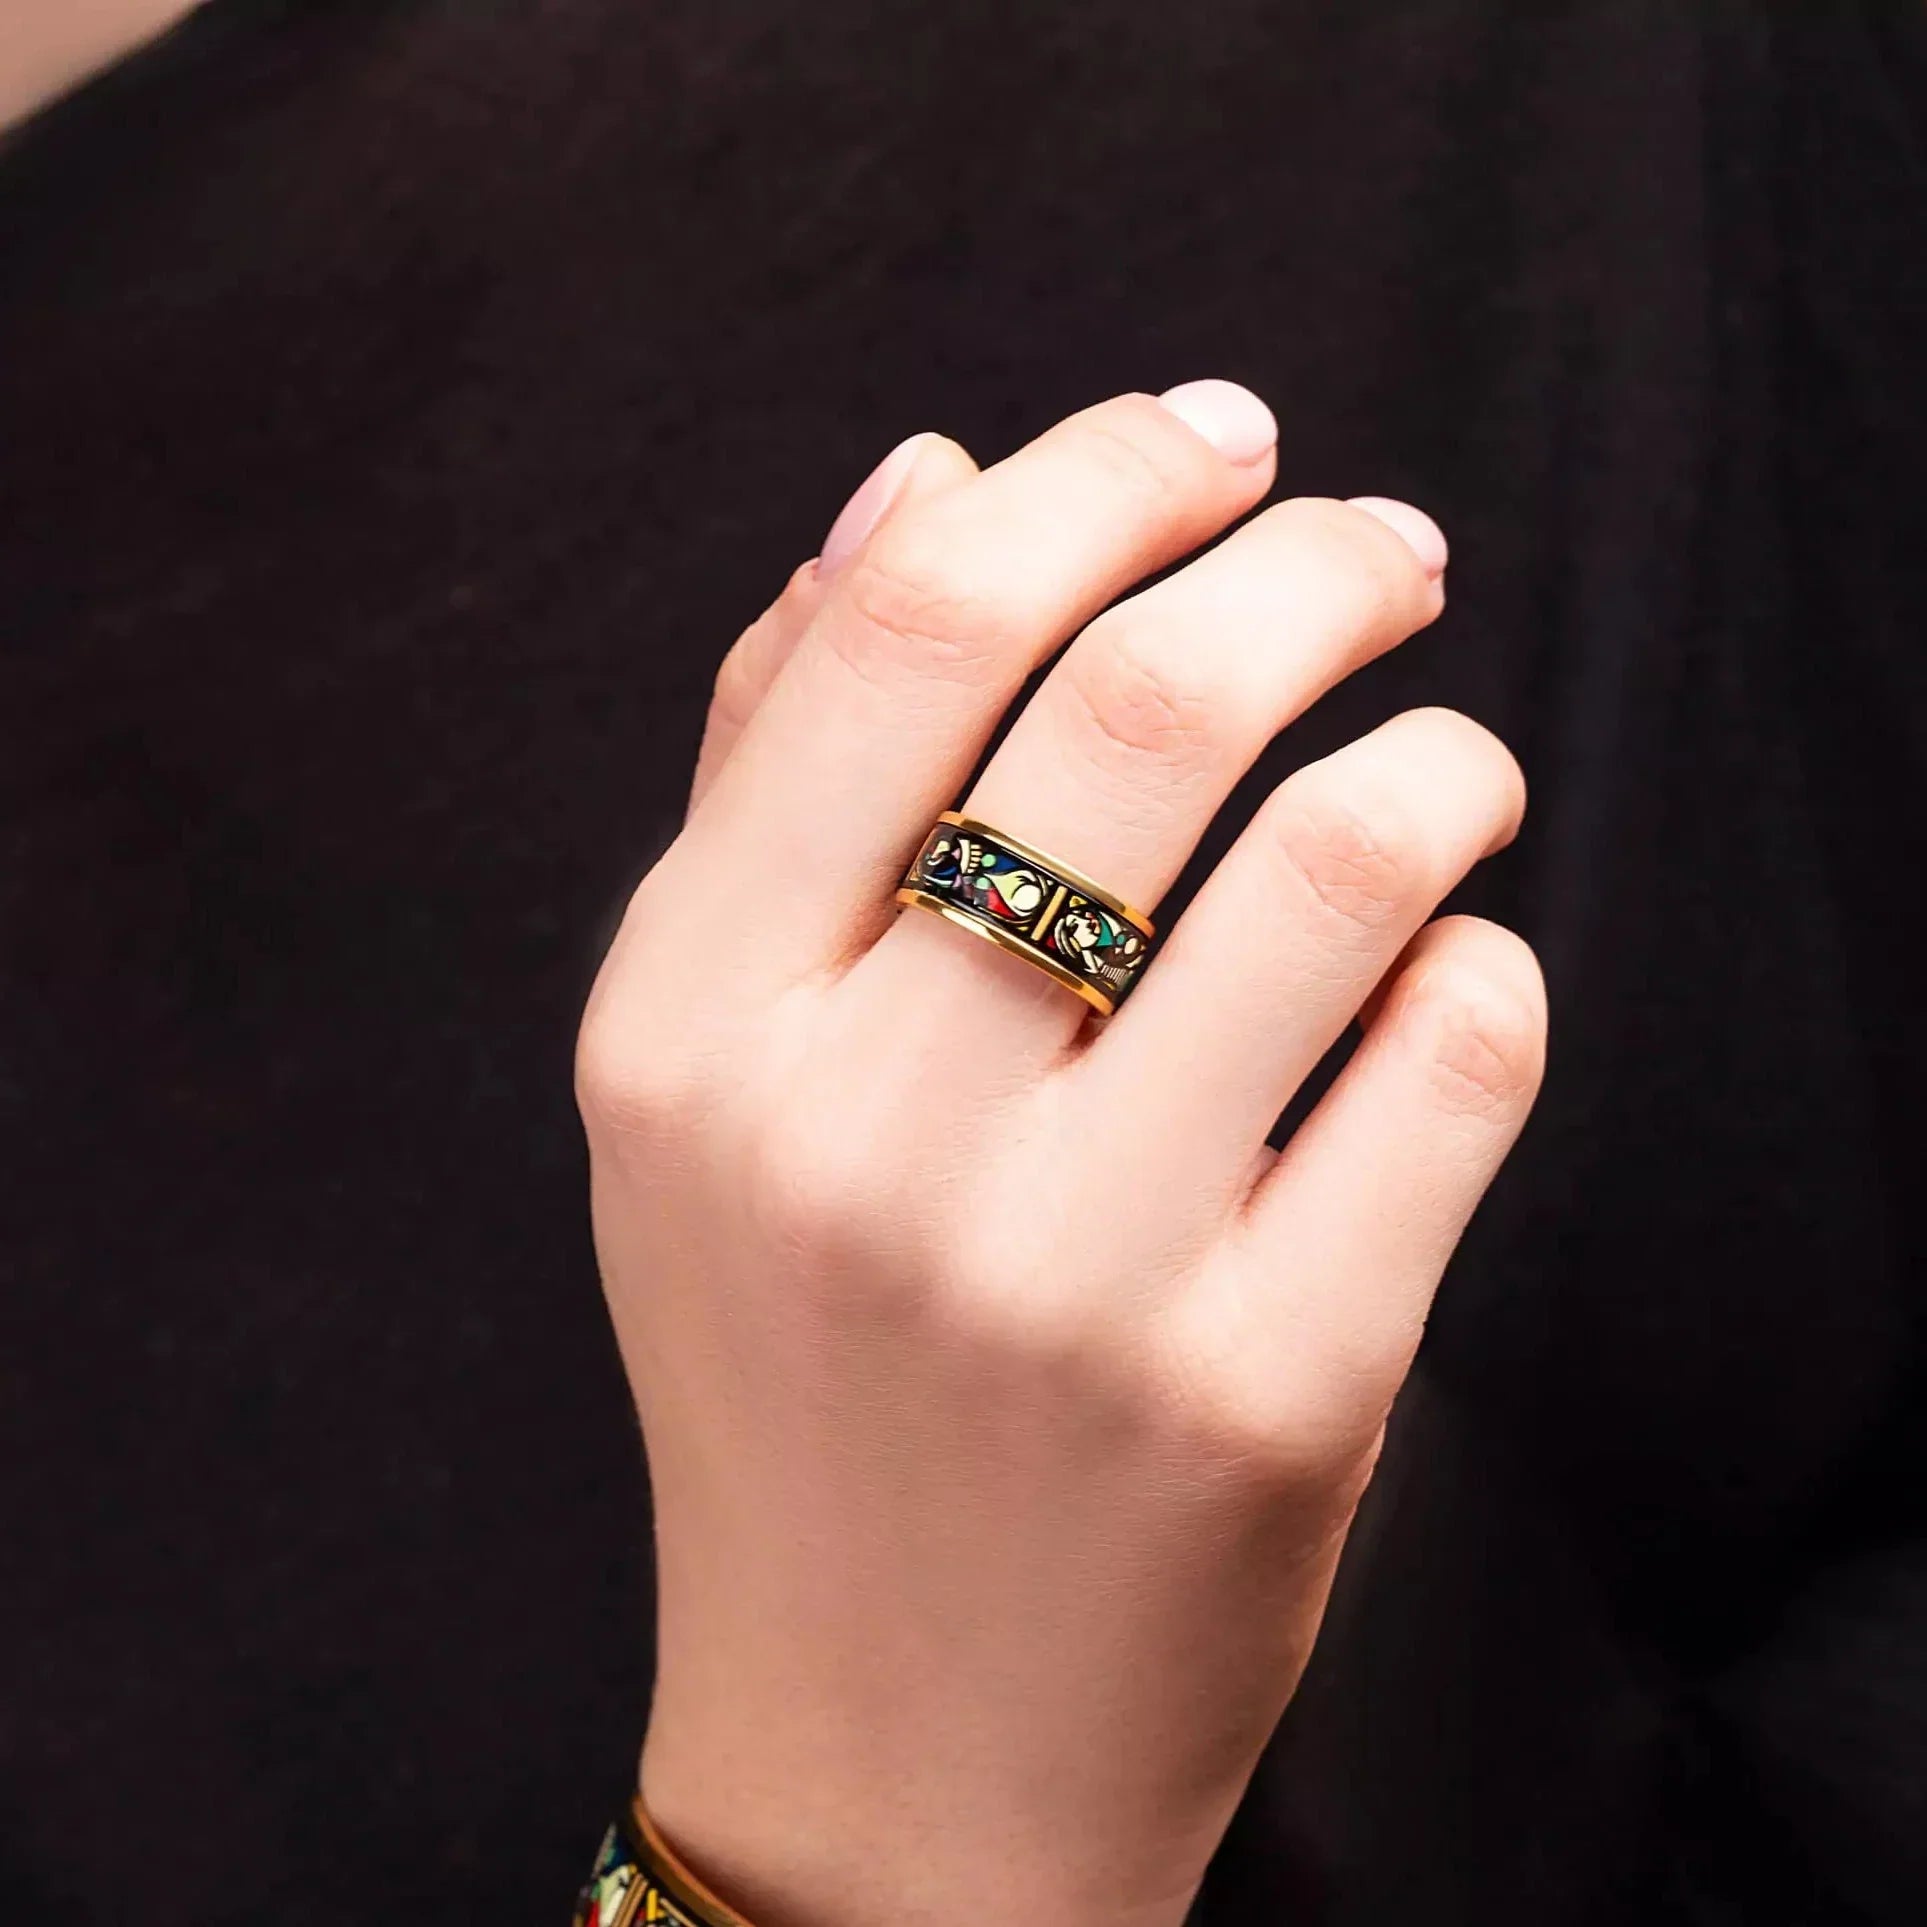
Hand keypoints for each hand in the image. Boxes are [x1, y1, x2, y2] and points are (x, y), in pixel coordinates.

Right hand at [575, 383, 1545, 1926]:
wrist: (889, 1746)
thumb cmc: (805, 1376)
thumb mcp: (708, 1077)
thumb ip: (779, 769)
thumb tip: (916, 483)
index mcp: (689, 1031)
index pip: (908, 639)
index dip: (1096, 478)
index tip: (1214, 438)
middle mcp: (859, 1136)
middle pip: (1140, 707)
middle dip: (1309, 563)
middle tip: (1379, 548)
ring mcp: (1071, 1275)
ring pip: (1340, 859)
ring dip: (1436, 757)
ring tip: (1447, 762)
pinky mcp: (1269, 1394)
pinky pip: (1456, 1060)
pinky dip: (1486, 973)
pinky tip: (1441, 990)